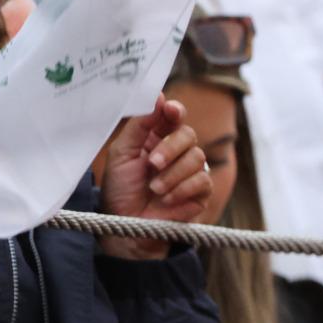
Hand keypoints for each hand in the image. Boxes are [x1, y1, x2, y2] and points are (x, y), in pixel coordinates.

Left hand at [97, 95, 211, 260]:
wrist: (126, 226)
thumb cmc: (120, 188)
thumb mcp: (122, 153)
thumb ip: (140, 125)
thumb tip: (158, 95)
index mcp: (156, 137)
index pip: (173, 116)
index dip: (174, 110)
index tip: (170, 110)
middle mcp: (176, 150)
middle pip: (187, 134)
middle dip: (170, 148)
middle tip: (152, 164)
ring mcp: (190, 171)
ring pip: (197, 157)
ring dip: (172, 174)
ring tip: (153, 188)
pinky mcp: (200, 193)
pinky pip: (202, 181)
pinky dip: (182, 189)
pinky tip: (166, 199)